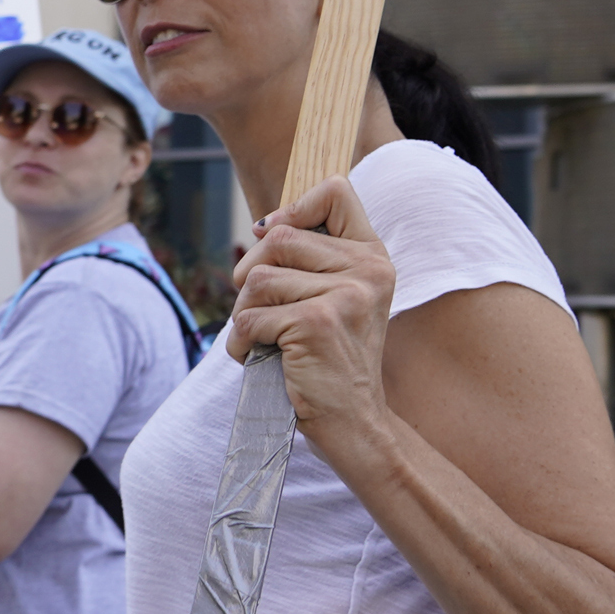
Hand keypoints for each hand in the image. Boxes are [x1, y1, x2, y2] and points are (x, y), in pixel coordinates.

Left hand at [228, 178, 397, 442]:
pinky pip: (250, 317)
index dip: (294, 207)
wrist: (353, 423)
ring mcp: (346, 295)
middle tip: (262, 311)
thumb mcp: (337, 298)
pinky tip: (258, 358)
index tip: (272, 235)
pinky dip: (240, 343)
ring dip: (245, 313)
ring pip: (257, 279)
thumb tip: (262, 224)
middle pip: (277, 237)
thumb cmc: (331, 360)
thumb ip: (313, 258)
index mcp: (373, 256)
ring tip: (265, 339)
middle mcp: (367, 270)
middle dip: (252, 276)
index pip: (336, 191)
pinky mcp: (317, 322)